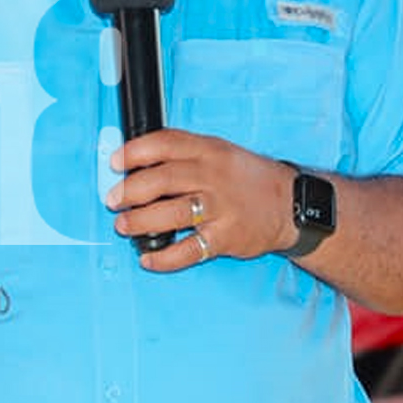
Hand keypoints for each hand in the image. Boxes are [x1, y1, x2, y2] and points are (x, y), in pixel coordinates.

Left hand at [105, 129, 297, 271]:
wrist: (290, 204)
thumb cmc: (246, 177)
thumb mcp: (220, 152)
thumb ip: (183, 155)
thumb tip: (137, 164)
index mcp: (209, 150)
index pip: (166, 143)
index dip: (135, 151)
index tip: (114, 162)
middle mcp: (214, 177)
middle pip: (163, 180)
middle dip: (131, 191)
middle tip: (113, 199)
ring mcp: (221, 208)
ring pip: (172, 214)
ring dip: (141, 222)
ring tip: (123, 226)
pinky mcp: (226, 238)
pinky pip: (189, 250)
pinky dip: (164, 258)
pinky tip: (148, 258)